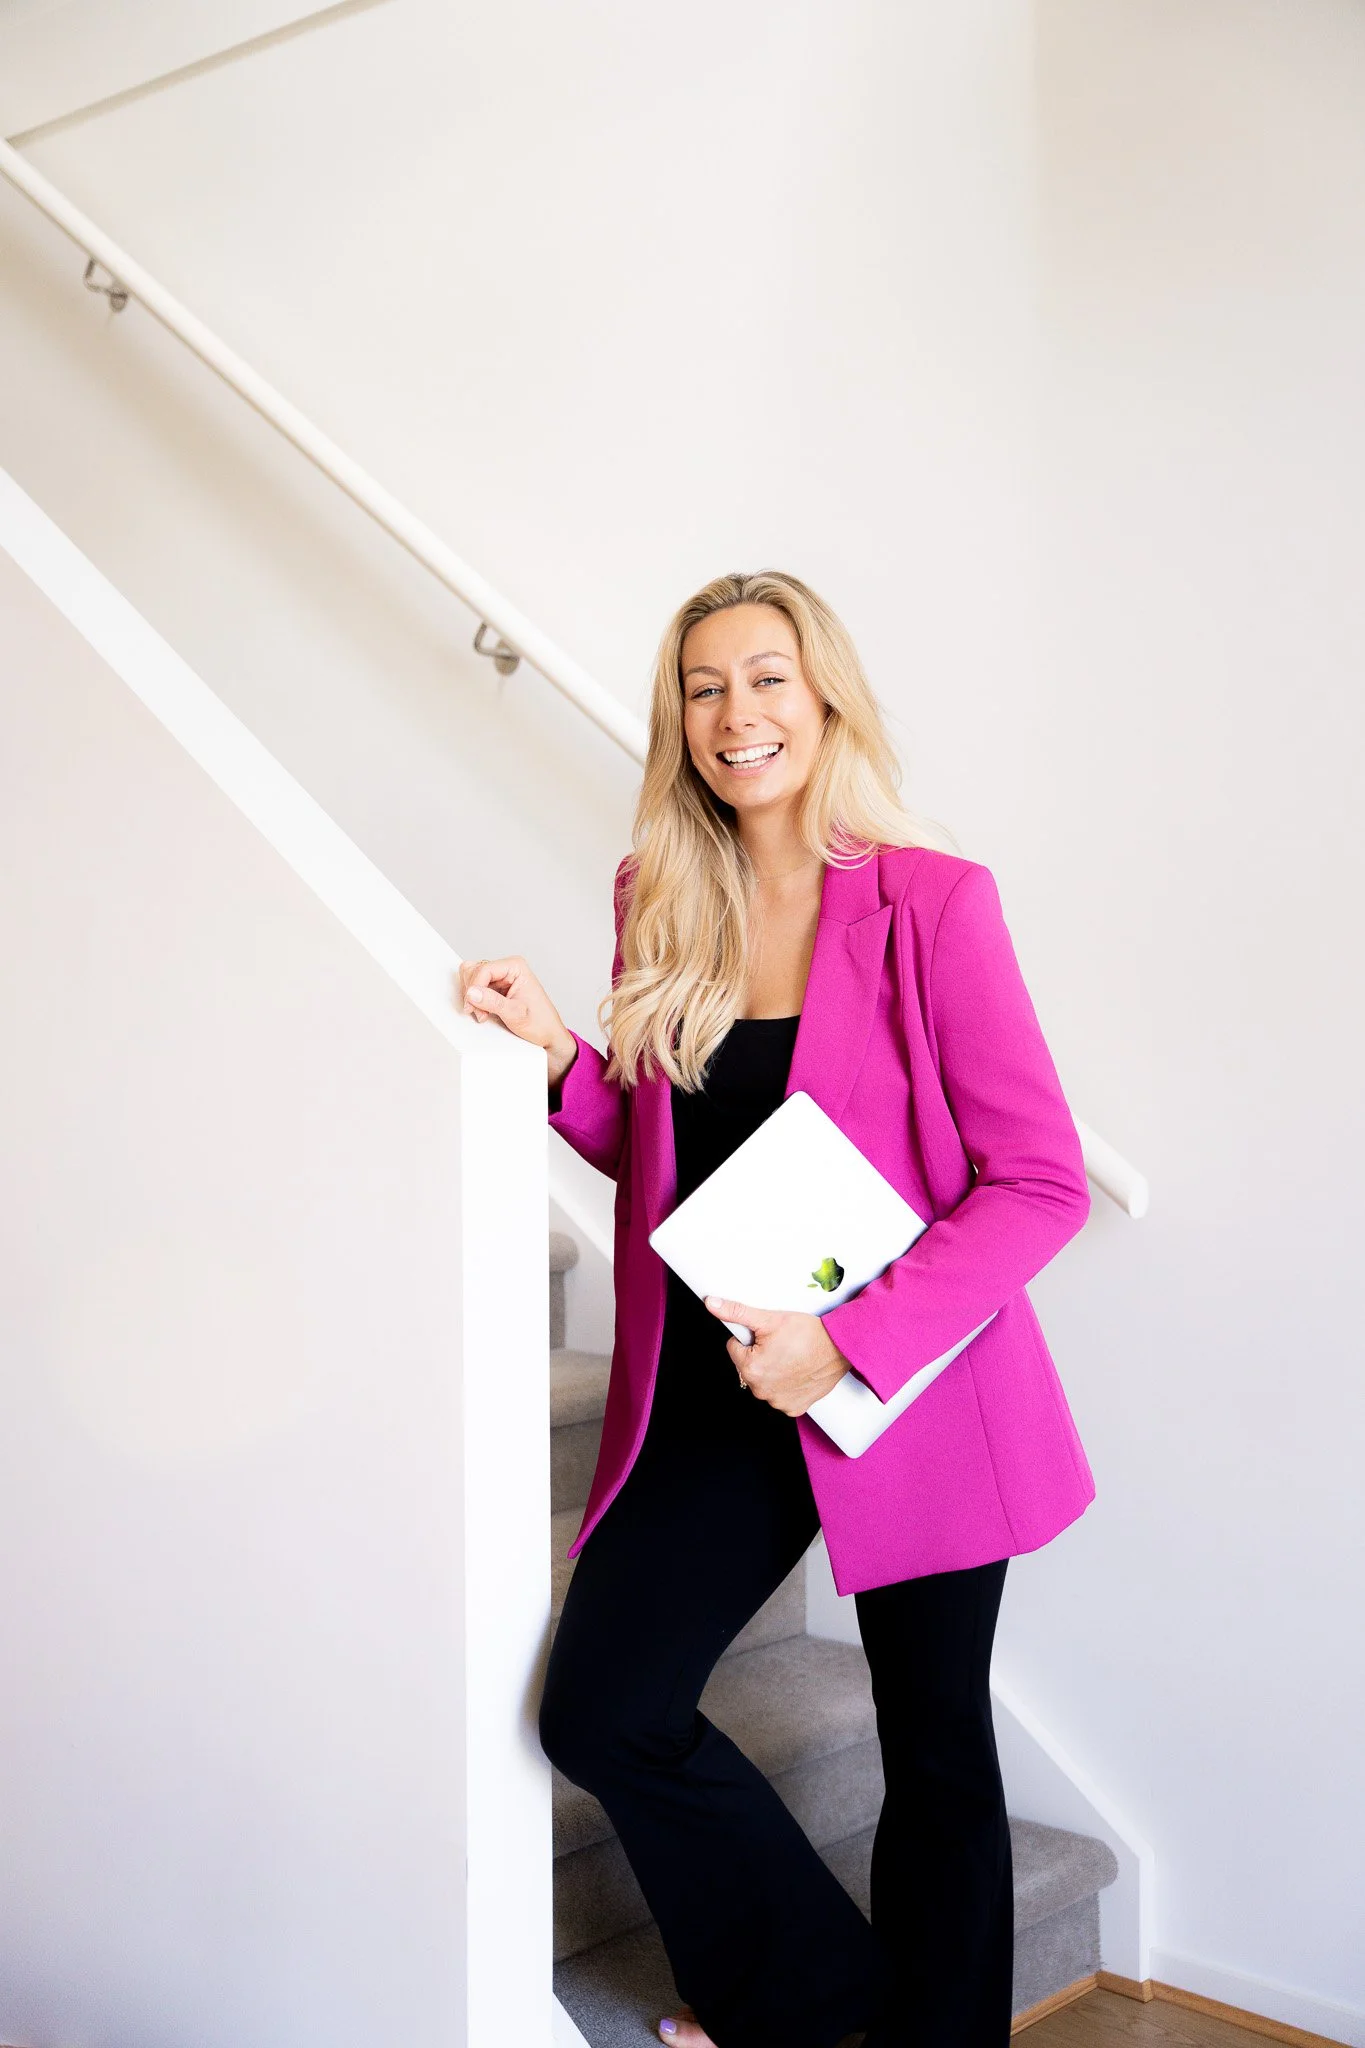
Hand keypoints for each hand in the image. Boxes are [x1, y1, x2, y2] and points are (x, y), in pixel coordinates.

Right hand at [456, 955, 577, 1085]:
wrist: (548, 1036)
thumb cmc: (540, 1024)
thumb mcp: (515, 1014)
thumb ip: (493, 1002)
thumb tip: (472, 992)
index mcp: (516, 967)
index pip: (484, 969)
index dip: (473, 987)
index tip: (472, 1006)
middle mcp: (508, 969)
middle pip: (474, 971)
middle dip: (472, 992)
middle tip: (479, 1012)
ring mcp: (501, 978)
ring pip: (472, 979)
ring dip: (473, 997)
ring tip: (483, 1013)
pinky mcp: (496, 989)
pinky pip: (476, 989)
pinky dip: (475, 1001)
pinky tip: (484, 1012)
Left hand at [703, 1296, 850, 1415]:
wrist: (840, 1347)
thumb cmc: (808, 1333)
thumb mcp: (768, 1319)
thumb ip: (736, 1312)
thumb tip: (711, 1304)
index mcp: (750, 1369)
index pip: (735, 1349)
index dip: (750, 1339)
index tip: (768, 1336)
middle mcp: (761, 1390)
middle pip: (749, 1367)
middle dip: (760, 1355)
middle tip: (782, 1345)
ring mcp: (778, 1402)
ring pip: (764, 1382)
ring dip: (773, 1371)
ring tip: (792, 1357)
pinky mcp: (794, 1408)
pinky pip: (781, 1396)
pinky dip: (787, 1386)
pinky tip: (798, 1372)